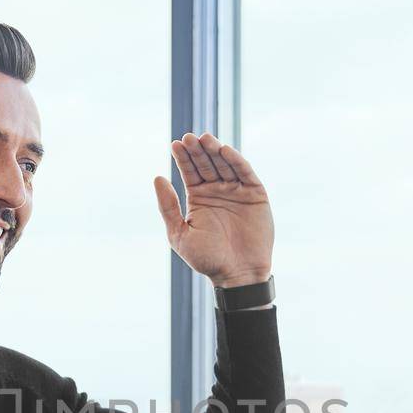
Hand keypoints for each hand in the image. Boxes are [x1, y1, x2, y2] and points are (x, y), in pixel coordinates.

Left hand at [152, 132, 272, 287]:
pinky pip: (245, 173)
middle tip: (189, 138)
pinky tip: (225, 150)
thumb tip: (157, 177)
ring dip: (215, 150)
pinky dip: (236, 161)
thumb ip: (168, 207)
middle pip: (206, 163)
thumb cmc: (206, 259)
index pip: (190, 171)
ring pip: (225, 164)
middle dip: (197, 150)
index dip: (183, 157)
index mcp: (198, 198)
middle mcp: (217, 190)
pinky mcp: (255, 194)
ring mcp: (237, 191)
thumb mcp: (180, 234)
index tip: (175, 144)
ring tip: (204, 139)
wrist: (236, 274)